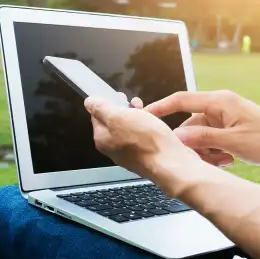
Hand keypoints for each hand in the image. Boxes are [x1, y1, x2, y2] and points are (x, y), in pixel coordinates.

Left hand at [84, 96, 199, 179]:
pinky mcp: (145, 156)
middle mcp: (113, 148)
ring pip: (129, 129)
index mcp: (102, 139)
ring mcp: (129, 154)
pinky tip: (154, 125)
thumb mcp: (118, 117)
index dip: (107, 103)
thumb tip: (89, 102)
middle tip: (135, 103)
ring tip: (147, 112)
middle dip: (124, 109)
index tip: (119, 96)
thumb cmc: (145, 140)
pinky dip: (146, 128)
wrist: (170, 162)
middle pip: (114, 123)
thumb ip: (101, 109)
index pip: (97, 116)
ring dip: (137, 117)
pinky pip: (142, 137)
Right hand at [146, 91, 259, 170]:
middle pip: (190, 124)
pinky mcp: (232, 130)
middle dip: (191, 143)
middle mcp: (221, 107)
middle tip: (198, 159)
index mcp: (220, 101)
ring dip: (205, 151)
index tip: (145, 116)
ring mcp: (227, 119)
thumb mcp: (233, 142)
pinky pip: (212, 140)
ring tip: (222, 161)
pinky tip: (228, 161)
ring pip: (201, 135)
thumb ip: (203, 138)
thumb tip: (177, 137)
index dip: (161, 108)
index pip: (181, 100)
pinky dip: (214, 152)